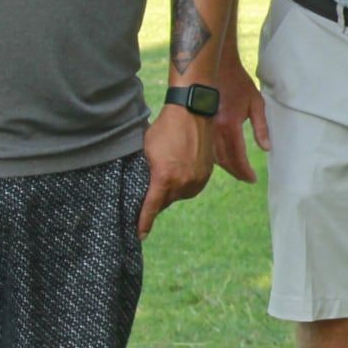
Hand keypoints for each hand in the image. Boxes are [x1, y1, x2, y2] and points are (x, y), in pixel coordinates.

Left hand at [137, 102, 213, 237]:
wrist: (192, 112)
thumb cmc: (164, 128)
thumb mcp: (147, 151)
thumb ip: (147, 173)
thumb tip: (144, 188)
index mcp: (165, 178)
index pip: (152, 207)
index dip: (144, 222)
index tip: (140, 235)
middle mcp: (183, 183)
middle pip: (167, 202)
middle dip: (158, 199)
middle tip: (152, 191)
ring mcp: (198, 179)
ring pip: (180, 195)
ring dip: (173, 191)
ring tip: (168, 175)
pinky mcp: (207, 174)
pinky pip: (193, 187)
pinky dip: (184, 184)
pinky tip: (180, 172)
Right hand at [212, 55, 269, 181]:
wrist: (215, 66)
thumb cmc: (238, 82)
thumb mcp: (256, 102)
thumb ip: (261, 127)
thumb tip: (266, 149)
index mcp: (230, 125)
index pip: (238, 156)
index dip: (245, 171)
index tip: (252, 178)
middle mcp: (215, 129)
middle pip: (225, 160)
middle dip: (236, 172)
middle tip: (246, 177)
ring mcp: (205, 127)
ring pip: (214, 156)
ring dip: (225, 167)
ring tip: (237, 171)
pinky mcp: (200, 124)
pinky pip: (207, 147)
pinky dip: (215, 157)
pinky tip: (223, 159)